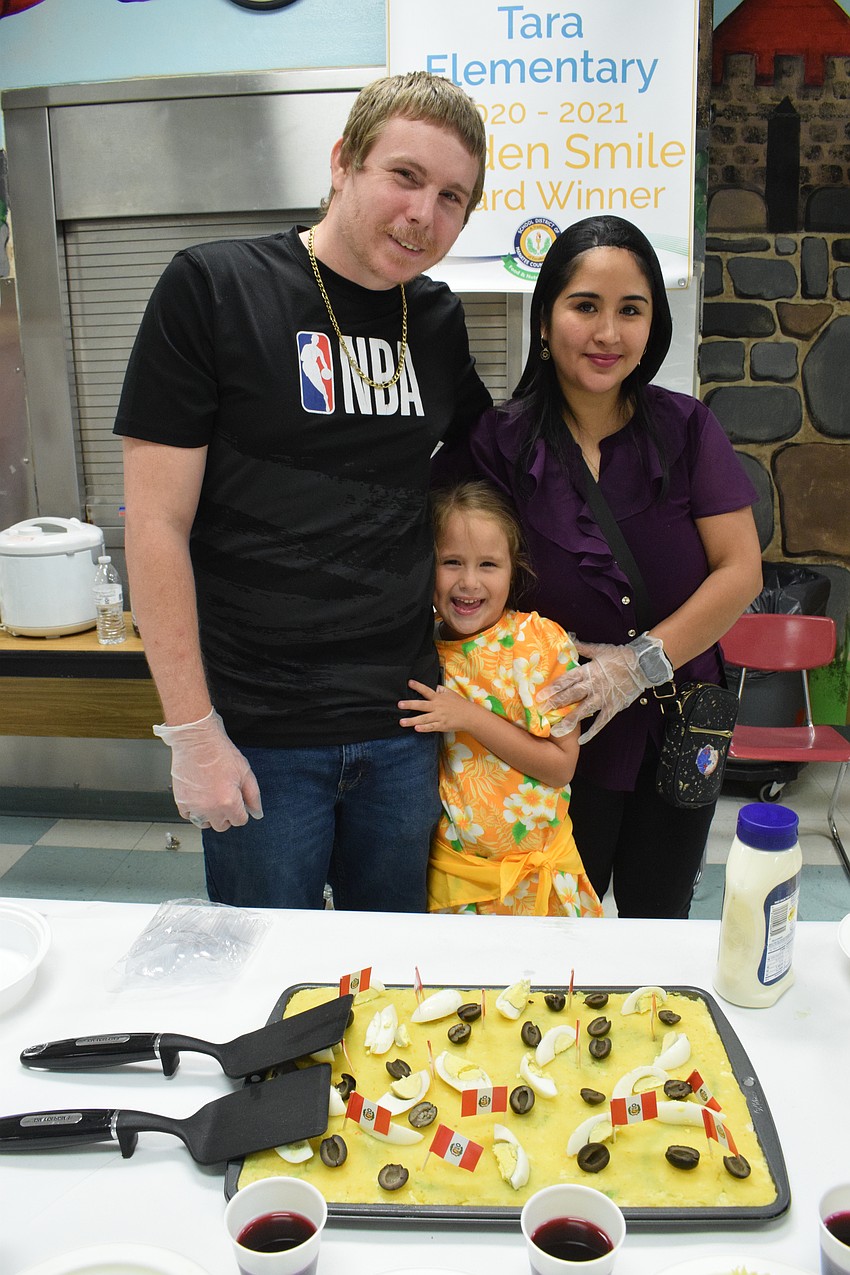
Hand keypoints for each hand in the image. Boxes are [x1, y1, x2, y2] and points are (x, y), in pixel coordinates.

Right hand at [152, 708, 262, 831]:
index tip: (237, 800)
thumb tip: (257, 813)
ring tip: (211, 797)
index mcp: (229, 802)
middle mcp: (210, 808)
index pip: (240, 821)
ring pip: (205, 823)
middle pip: (222, 825)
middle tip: (225, 797)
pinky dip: (194, 810)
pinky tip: (199, 796)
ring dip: (210, 815)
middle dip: (227, 814)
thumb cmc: (220, 752)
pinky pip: (188, 816)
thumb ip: (253, 797)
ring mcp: (194, 806)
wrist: (196, 740)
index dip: (241, 810)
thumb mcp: (245, 773)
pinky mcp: (180, 801)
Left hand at [398, 680, 473, 733]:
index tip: (409, 683)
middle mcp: (437, 707)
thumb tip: (433, 686)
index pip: (426, 690)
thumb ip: (440, 690)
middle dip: (410, 705)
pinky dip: (424, 728)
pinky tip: (416, 729)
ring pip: (423, 719)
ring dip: (412, 721)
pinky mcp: (441, 726)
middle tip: (399, 705)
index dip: (418, 686)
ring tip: (402, 722)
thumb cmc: (459, 704)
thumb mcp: (450, 693)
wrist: (469, 716)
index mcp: (438, 698)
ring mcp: (439, 717)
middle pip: (421, 705)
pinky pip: (431, 727)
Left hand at [537, 639, 647, 742]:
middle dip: (555, 704)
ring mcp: (603, 698)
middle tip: (541, 711)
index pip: (567, 680)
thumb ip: (582, 647)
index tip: (540, 695)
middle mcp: (593, 685)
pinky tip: (582, 740)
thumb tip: (569, 639)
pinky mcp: (613, 706)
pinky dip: (592, 731)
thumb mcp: (599, 649)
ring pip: (583, 711)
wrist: (643, 665)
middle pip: (571, 696)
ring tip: (557, 730)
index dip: (553, 688)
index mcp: (588, 671)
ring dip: (570, 720)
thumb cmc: (620, 656)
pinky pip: (601, 721)